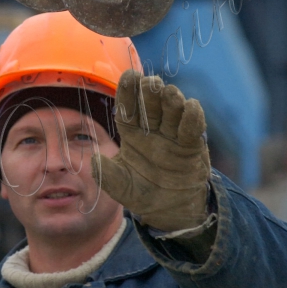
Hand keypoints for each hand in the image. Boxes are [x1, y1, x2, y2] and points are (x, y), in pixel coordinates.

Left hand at [92, 70, 210, 232]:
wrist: (170, 211)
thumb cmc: (142, 194)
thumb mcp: (120, 188)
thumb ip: (107, 175)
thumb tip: (94, 160)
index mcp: (131, 134)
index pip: (128, 109)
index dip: (127, 92)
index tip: (129, 76)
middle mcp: (152, 130)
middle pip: (150, 105)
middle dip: (150, 92)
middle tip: (150, 82)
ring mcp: (173, 135)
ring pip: (173, 111)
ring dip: (172, 100)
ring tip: (169, 93)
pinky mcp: (192, 145)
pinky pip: (192, 127)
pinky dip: (193, 116)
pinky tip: (191, 107)